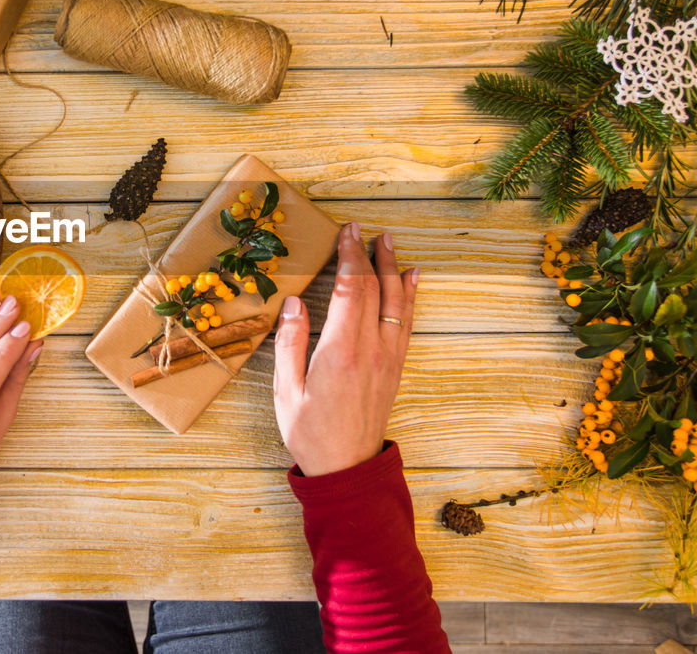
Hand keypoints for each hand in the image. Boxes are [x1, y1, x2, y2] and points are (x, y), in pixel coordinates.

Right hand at [272, 222, 418, 476]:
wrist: (347, 468)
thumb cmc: (310, 431)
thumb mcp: (286, 390)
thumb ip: (290, 343)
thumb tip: (294, 303)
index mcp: (340, 351)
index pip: (349, 290)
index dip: (348, 257)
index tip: (346, 232)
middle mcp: (370, 349)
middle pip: (373, 289)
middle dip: (367, 255)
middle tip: (360, 228)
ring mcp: (387, 358)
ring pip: (395, 302)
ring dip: (392, 268)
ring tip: (388, 242)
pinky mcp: (395, 367)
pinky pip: (406, 323)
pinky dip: (409, 297)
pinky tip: (411, 280)